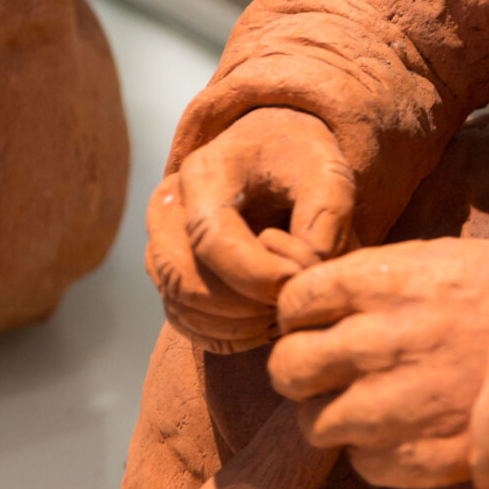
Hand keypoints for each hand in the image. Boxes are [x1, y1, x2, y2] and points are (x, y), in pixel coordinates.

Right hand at [145, 107, 354, 352]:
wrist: (274, 153)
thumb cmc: (302, 162)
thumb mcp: (328, 170)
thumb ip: (327, 213)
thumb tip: (306, 270)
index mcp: (204, 173)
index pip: (211, 239)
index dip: (257, 274)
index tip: (299, 280)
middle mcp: (169, 207)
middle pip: (184, 280)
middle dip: (245, 306)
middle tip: (292, 302)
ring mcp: (161, 242)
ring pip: (181, 306)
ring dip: (238, 325)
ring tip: (285, 309)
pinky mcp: (168, 273)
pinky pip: (185, 322)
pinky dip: (227, 335)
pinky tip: (266, 321)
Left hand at [270, 237, 488, 486]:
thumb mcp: (444, 262)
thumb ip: (379, 280)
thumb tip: (321, 299)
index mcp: (384, 283)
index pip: (295, 303)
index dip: (298, 318)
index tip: (314, 326)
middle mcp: (379, 343)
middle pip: (289, 367)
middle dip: (300, 371)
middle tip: (325, 375)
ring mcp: (397, 405)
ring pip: (316, 424)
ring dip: (333, 418)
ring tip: (367, 410)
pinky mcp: (421, 457)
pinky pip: (363, 464)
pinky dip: (375, 453)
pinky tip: (407, 434)